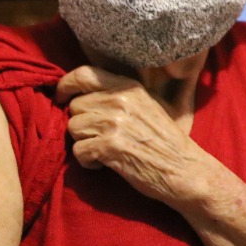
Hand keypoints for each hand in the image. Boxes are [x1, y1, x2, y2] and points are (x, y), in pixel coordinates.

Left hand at [55, 66, 203, 202]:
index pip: (82, 74)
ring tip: (105, 151)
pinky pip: (78, 151)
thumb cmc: (163, 140)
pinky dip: (87, 161)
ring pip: (73, 128)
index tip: (61, 97)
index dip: (65, 85)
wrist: (185, 170)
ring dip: (84, 143)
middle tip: (100, 137)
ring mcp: (115, 123)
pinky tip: (104, 164)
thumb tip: (77, 91)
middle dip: (82, 124)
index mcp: (128, 86)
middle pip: (74, 107)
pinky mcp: (110, 147)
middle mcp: (120, 100)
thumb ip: (116, 94)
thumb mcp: (146, 105)